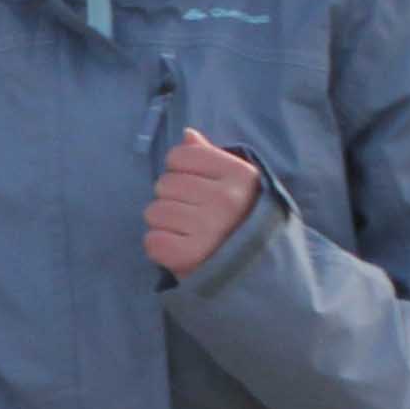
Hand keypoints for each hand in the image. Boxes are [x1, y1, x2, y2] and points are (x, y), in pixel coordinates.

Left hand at [146, 127, 261, 278]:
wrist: (258, 273)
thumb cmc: (240, 222)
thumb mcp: (237, 185)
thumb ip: (210, 158)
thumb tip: (187, 134)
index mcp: (240, 175)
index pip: (179, 156)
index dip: (179, 171)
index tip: (196, 187)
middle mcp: (226, 199)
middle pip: (163, 184)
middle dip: (171, 199)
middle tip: (193, 215)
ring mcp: (208, 228)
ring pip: (153, 212)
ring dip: (164, 224)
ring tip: (188, 233)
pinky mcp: (189, 256)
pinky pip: (151, 241)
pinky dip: (160, 247)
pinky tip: (181, 249)